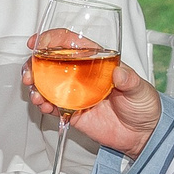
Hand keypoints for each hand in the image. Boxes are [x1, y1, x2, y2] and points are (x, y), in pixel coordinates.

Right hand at [30, 49, 161, 158]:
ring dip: (35, 86)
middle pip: (49, 62)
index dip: (51, 39)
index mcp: (95, 61)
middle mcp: (80, 74)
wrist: (142, 134)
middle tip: (30, 74)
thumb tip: (118, 73)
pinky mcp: (71, 111)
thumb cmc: (143, 105)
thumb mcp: (141, 89)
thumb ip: (130, 80)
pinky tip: (44, 107)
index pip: (69, 43)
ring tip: (36, 95)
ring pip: (45, 83)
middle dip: (34, 65)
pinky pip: (52, 105)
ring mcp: (74, 92)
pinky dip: (43, 105)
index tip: (37, 43)